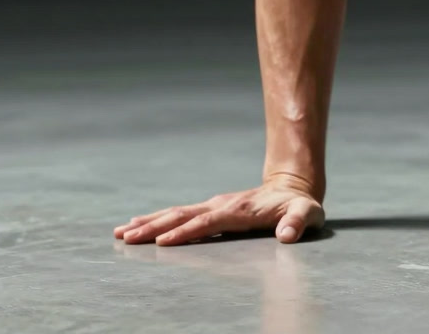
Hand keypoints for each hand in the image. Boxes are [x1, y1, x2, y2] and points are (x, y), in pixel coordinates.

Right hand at [114, 177, 325, 245]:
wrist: (292, 186)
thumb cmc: (300, 206)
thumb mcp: (307, 214)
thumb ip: (298, 223)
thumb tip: (287, 235)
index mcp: (239, 210)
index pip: (208, 222)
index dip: (186, 232)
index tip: (162, 243)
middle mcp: (221, 205)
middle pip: (182, 215)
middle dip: (154, 227)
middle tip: (126, 237)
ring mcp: (214, 205)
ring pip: (175, 212)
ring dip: (148, 222)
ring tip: (121, 231)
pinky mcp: (210, 208)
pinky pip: (179, 214)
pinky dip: (157, 219)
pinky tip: (138, 224)